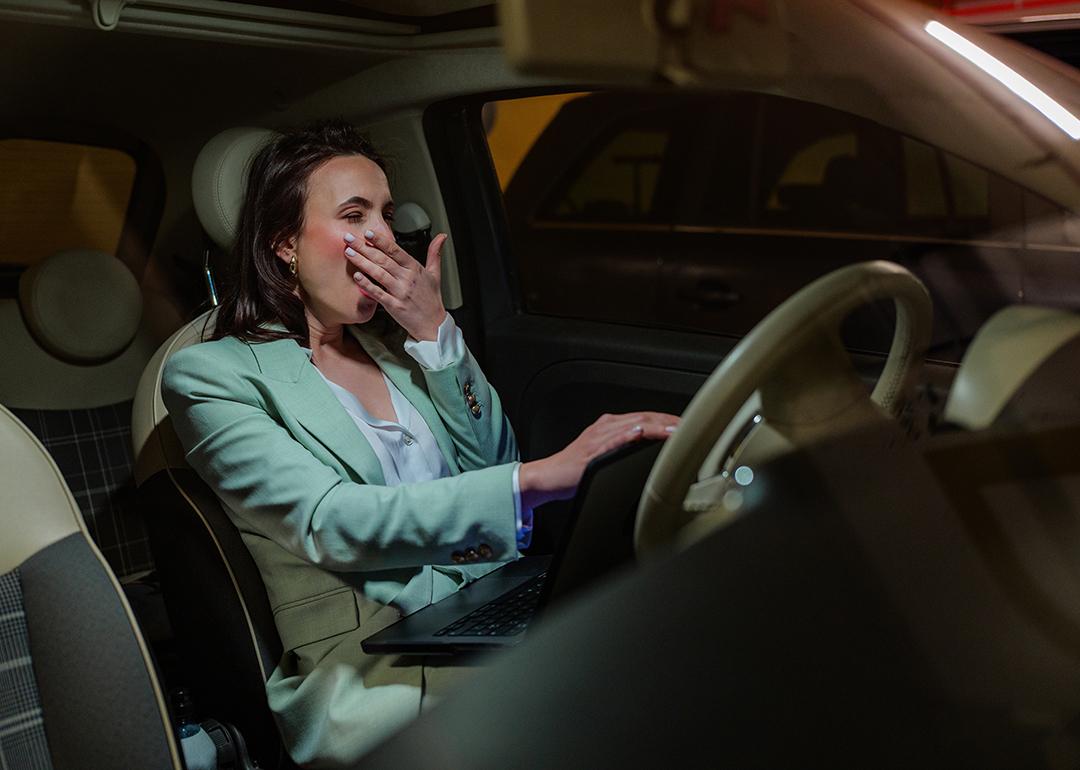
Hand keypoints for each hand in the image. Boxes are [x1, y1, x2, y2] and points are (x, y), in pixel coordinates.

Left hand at [344, 230, 447, 341]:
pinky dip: (367, 284)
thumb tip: (441, 237)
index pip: (395, 250)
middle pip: (383, 259)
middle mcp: (407, 279)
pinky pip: (378, 293)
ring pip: (378, 273)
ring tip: (349, 253)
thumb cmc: (432, 299)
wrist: (433, 324)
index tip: (367, 232)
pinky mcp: (394, 306)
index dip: (380, 240)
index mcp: (415, 269)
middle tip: (348, 238)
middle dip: (363, 247)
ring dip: (362, 262)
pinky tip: (356, 276)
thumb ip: (435, 253)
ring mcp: (400, 292)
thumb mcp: (435, 274)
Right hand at [518, 412, 679, 509]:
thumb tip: (650, 454)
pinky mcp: (593, 450)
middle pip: (644, 417)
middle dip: (668, 420)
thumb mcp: (604, 455)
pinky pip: (614, 439)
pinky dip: (630, 434)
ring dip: (656, 425)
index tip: (688, 425)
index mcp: (610, 426)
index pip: (646, 417)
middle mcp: (606, 426)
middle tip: (691, 425)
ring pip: (633, 424)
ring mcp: (599, 436)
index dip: (667, 419)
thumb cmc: (575, 469)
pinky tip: (643, 433)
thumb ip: (625, 449)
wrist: (549, 476)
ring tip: (676, 429)